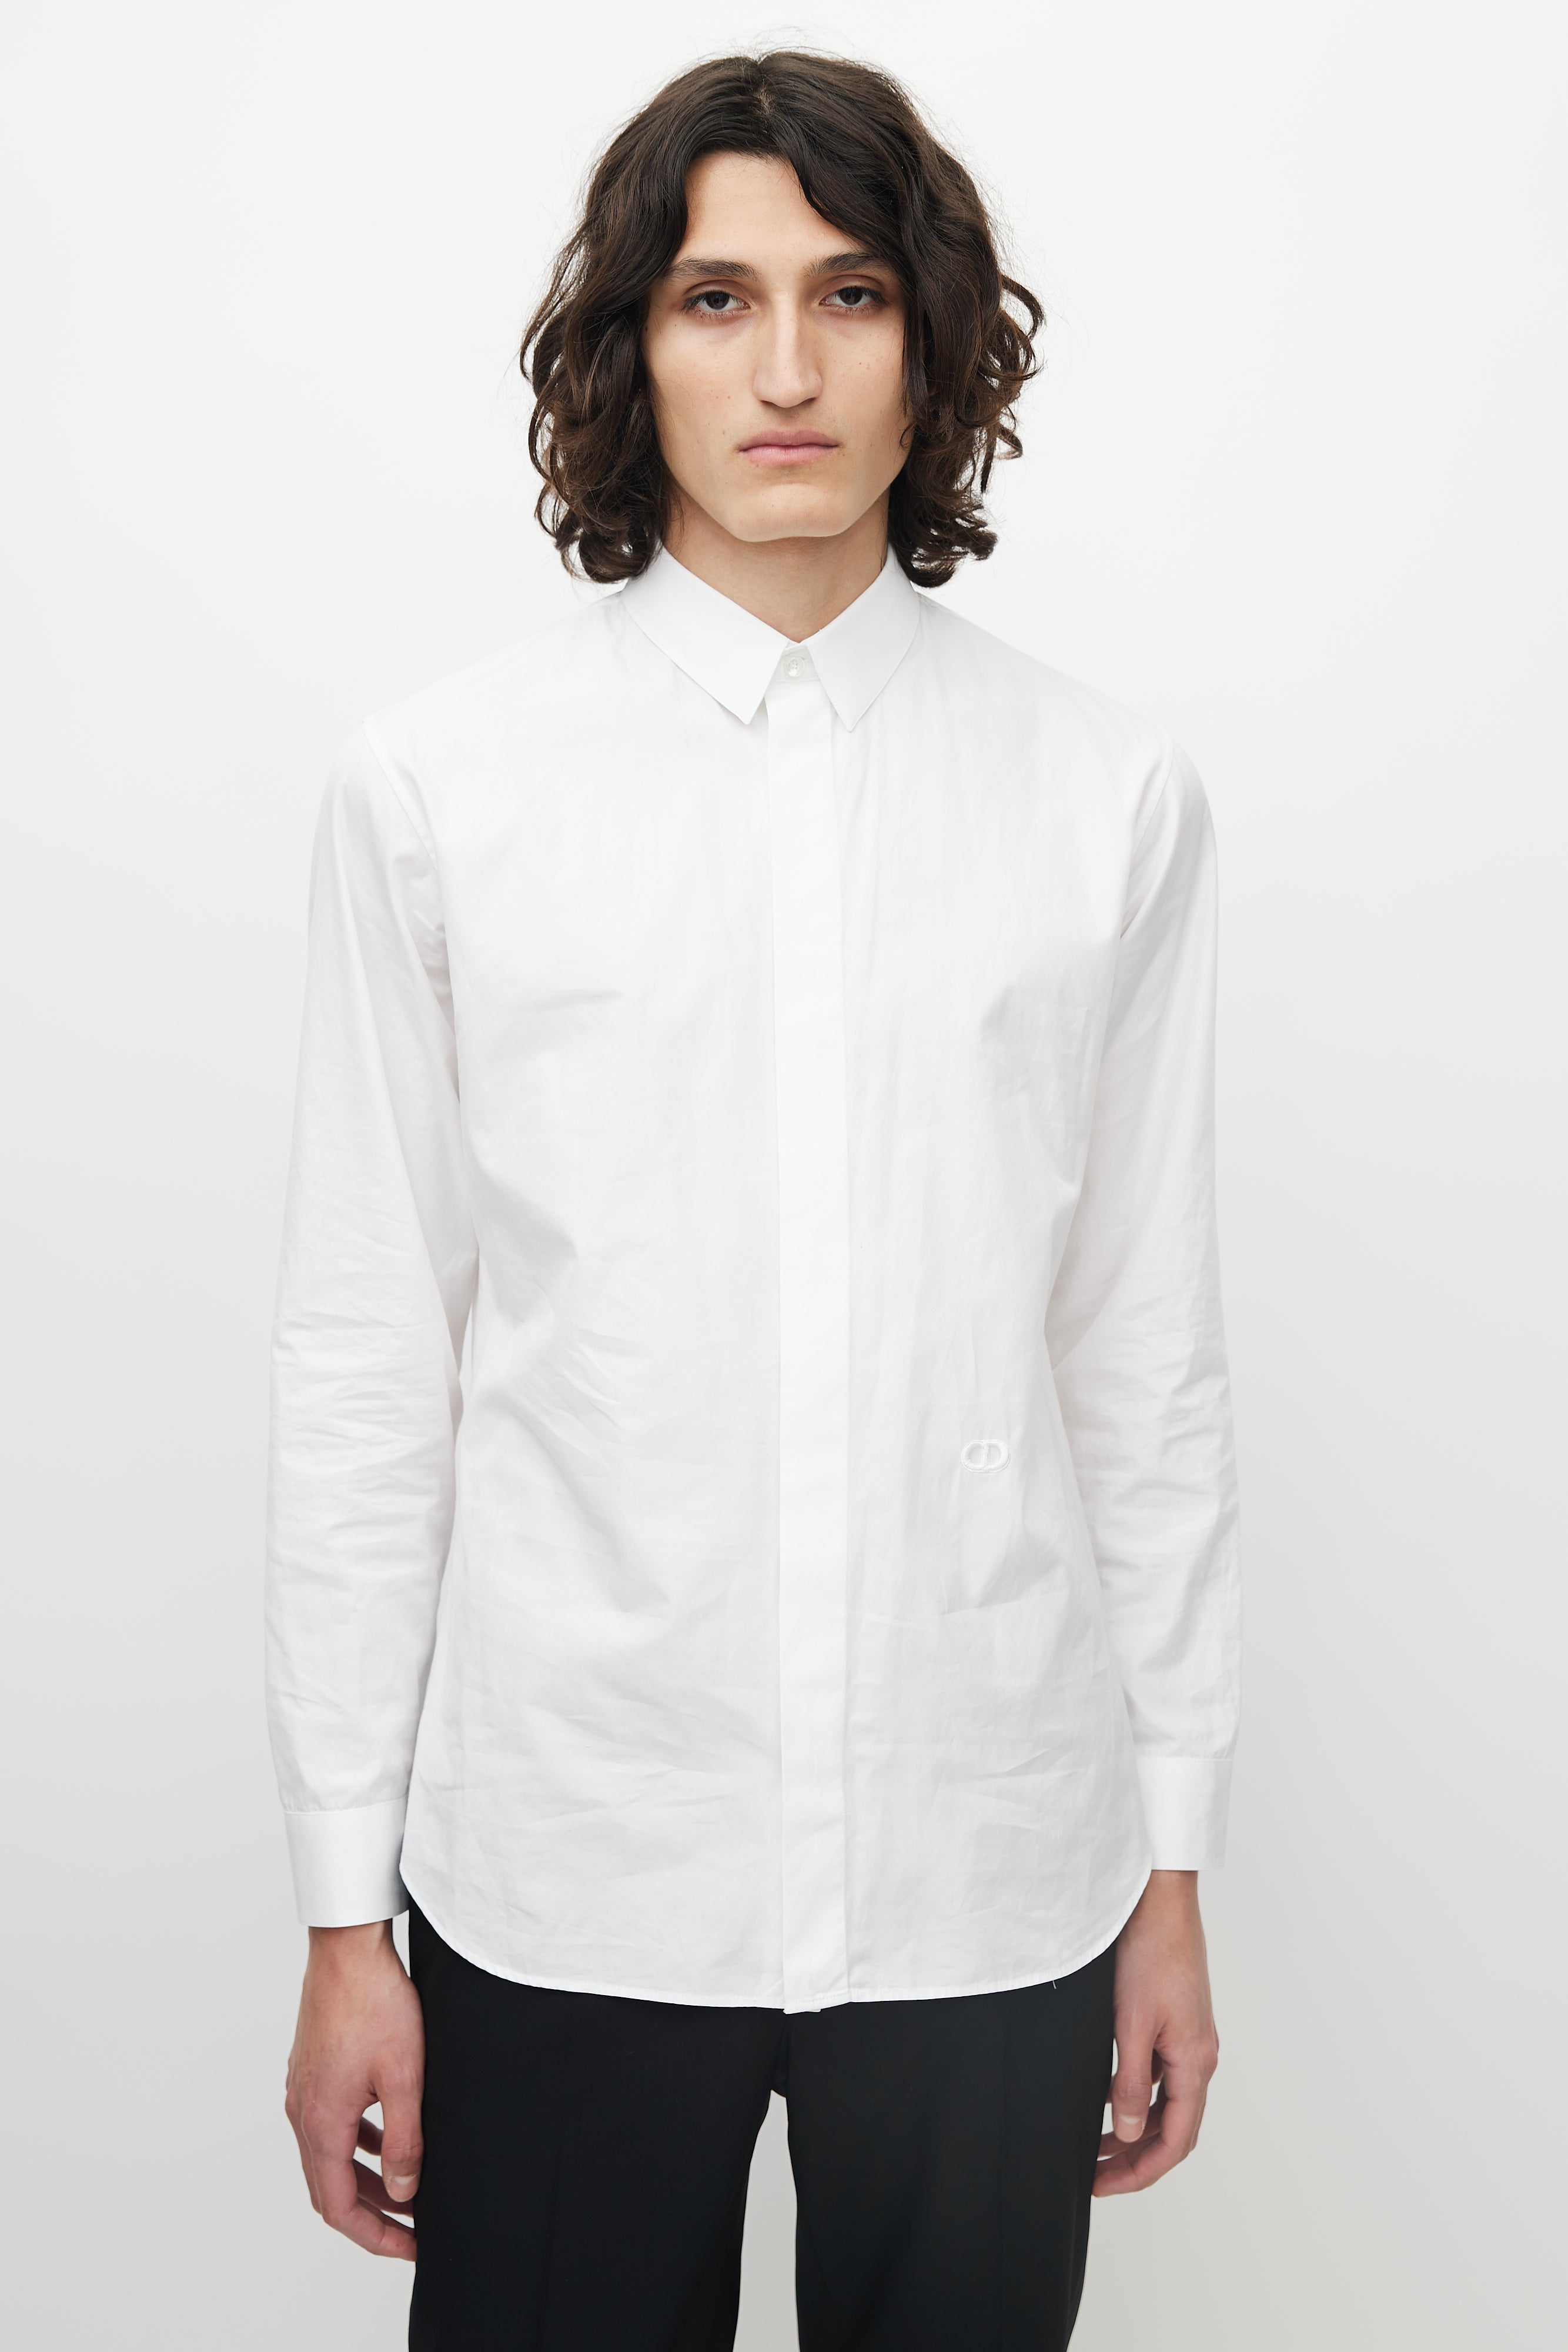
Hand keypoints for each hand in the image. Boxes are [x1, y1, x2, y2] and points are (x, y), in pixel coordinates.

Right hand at [284, 1920, 424, 2258]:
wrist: (347, 1946)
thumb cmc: (376, 2002)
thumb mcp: (405, 2076)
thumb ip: (405, 2139)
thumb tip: (406, 2190)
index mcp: (321, 2122)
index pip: (339, 2206)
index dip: (375, 2236)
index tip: (411, 2248)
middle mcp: (303, 2112)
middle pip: (331, 2188)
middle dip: (372, 2215)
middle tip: (413, 2230)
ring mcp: (304, 2090)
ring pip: (331, 2156)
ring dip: (366, 2179)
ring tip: (408, 2191)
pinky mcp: (313, 2070)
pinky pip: (332, 2125)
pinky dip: (358, 2145)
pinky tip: (388, 2138)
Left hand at [1094, 1868, 1218, 2195]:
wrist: (1160, 1899)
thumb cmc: (1149, 1952)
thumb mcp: (1131, 2023)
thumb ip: (1133, 2082)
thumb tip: (1131, 2133)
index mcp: (1195, 2061)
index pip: (1175, 2139)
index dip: (1142, 2172)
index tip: (1104, 2186)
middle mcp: (1200, 2055)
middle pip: (1174, 2129)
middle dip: (1137, 2159)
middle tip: (1095, 2176)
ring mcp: (1190, 2038)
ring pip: (1169, 2104)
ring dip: (1137, 2131)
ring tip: (1096, 2147)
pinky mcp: (1178, 2021)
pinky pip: (1163, 2076)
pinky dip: (1139, 2097)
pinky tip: (1111, 2099)